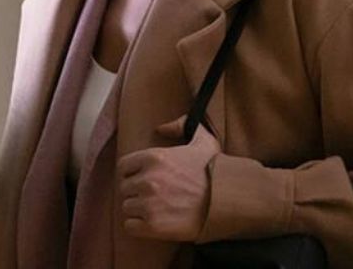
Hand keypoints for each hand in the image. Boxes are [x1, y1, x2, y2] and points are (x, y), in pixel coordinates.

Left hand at [116, 115, 220, 241]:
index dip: (131, 174)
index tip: (142, 180)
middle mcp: (147, 179)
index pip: (123, 166)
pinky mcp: (153, 226)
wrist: (228, 204)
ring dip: (137, 210)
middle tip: (151, 197)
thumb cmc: (215, 173)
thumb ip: (181, 125)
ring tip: (155, 210)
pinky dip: (137, 227)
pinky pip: (130, 226)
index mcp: (153, 157)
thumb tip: (161, 128)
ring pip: (126, 207)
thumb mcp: (203, 140)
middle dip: (135, 192)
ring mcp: (149, 203)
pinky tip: (152, 224)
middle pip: (124, 188)